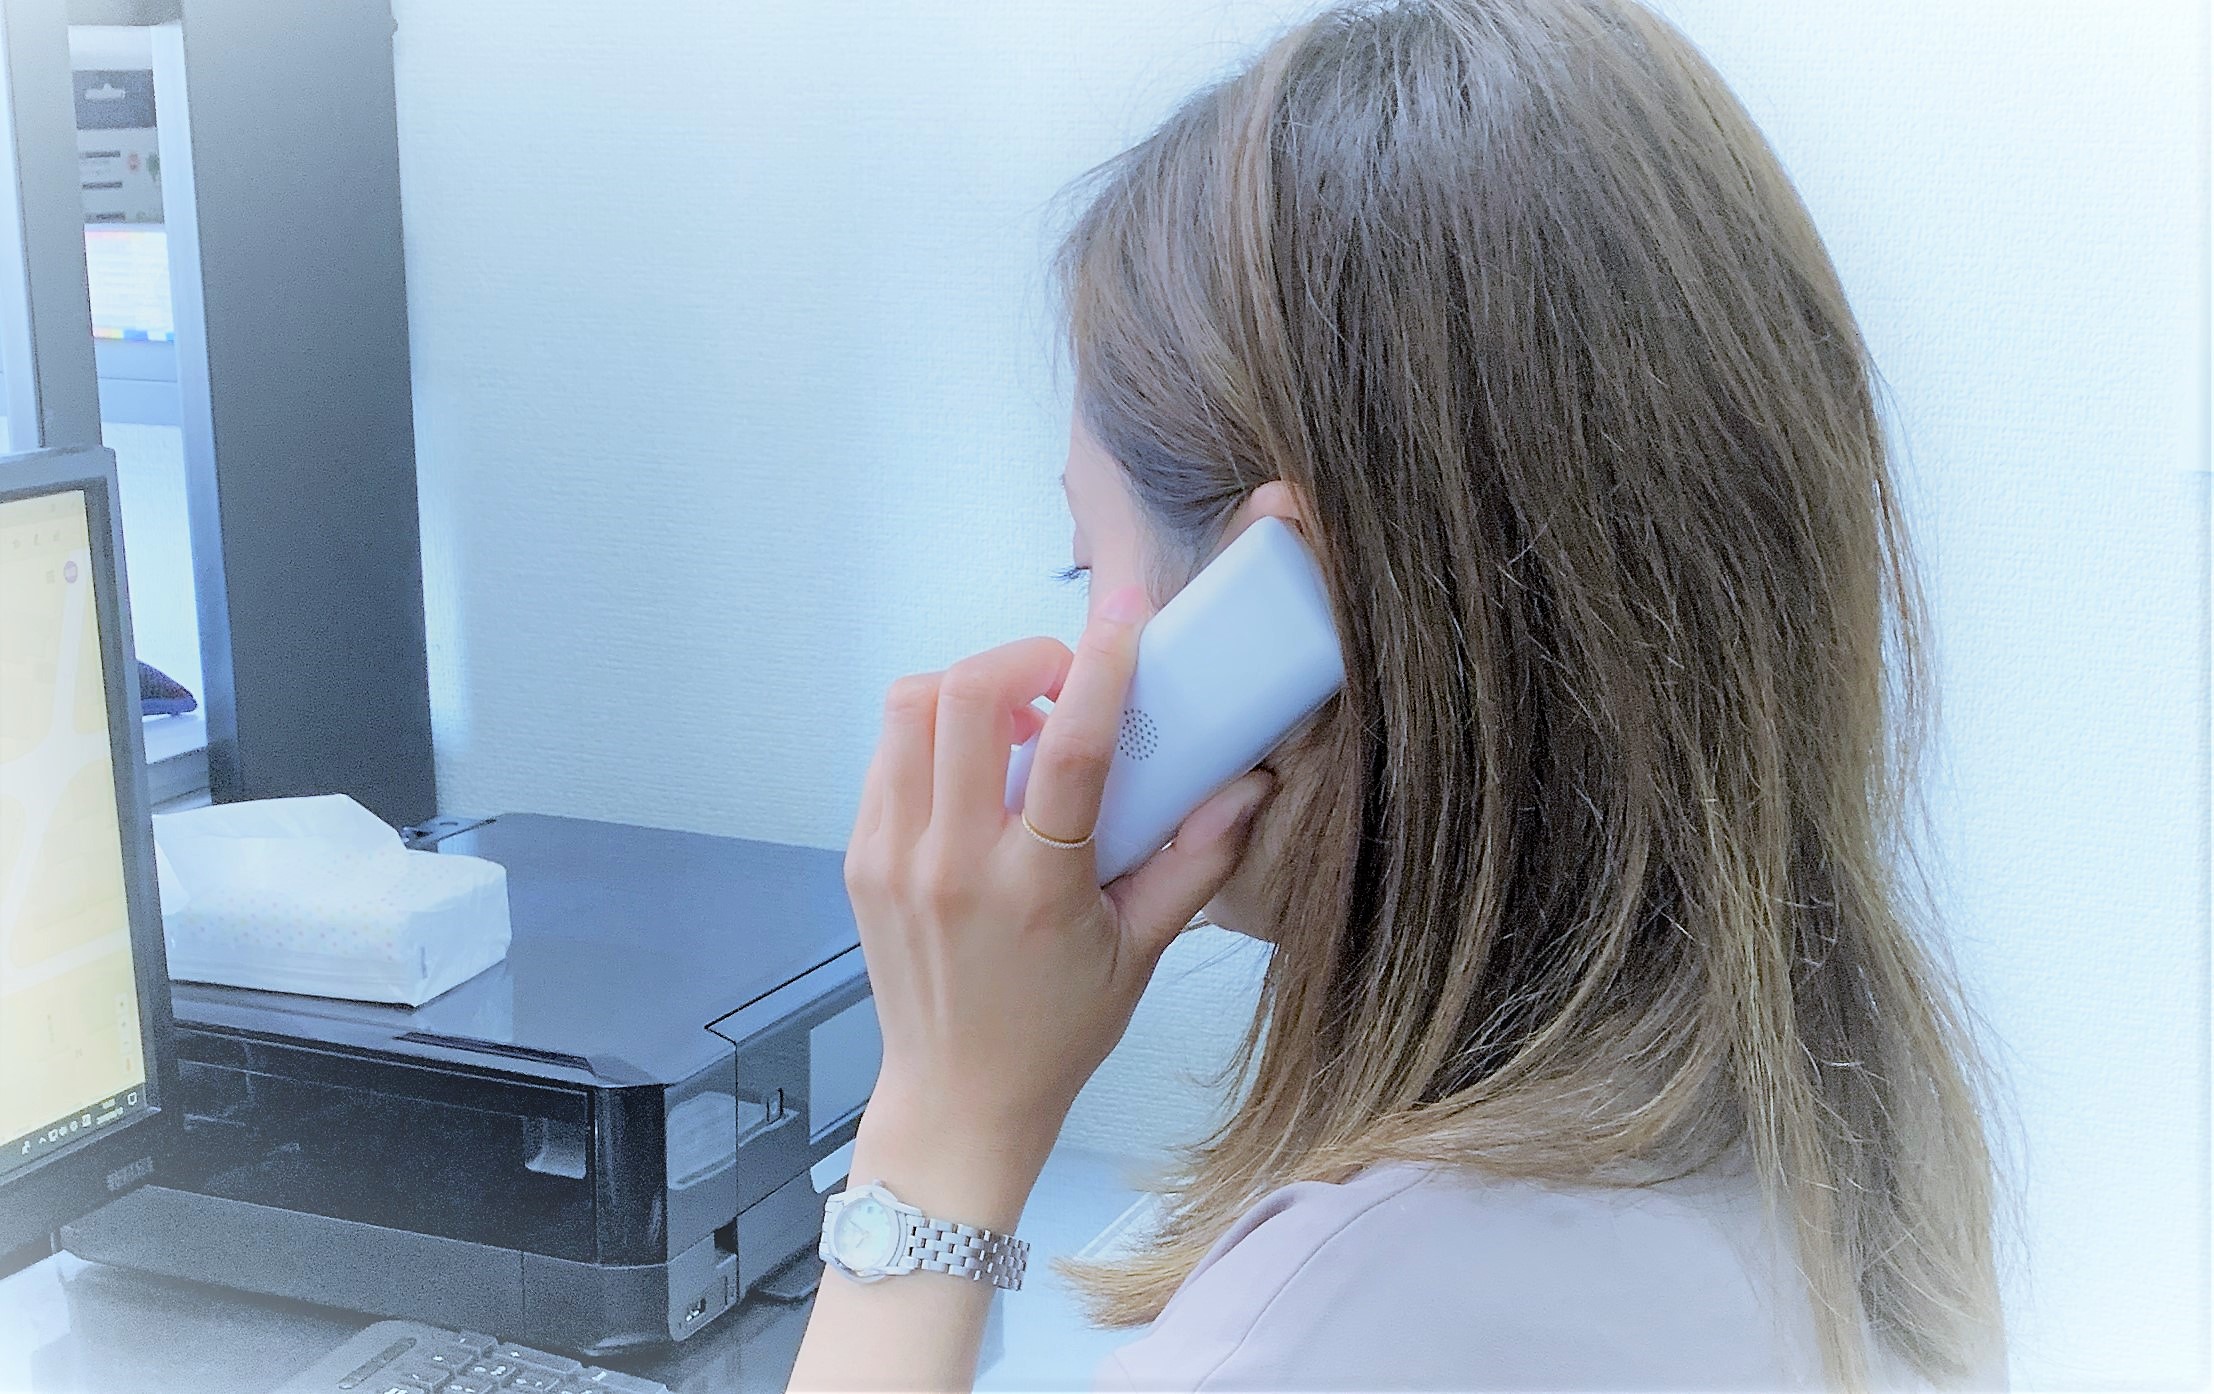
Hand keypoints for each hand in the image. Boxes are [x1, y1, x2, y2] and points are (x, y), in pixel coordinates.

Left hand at [842, 586, 1275, 1221]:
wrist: (957, 1098)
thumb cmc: (1059, 1029)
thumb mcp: (1142, 953)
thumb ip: (1198, 862)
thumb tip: (1253, 785)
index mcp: (1037, 890)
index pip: (1071, 751)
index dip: (1101, 668)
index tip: (1124, 618)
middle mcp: (954, 864)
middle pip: (964, 698)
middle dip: (1021, 658)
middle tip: (1064, 682)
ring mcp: (894, 858)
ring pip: (910, 710)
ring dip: (968, 687)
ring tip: (1016, 721)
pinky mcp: (861, 859)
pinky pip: (887, 755)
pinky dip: (932, 733)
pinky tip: (975, 768)